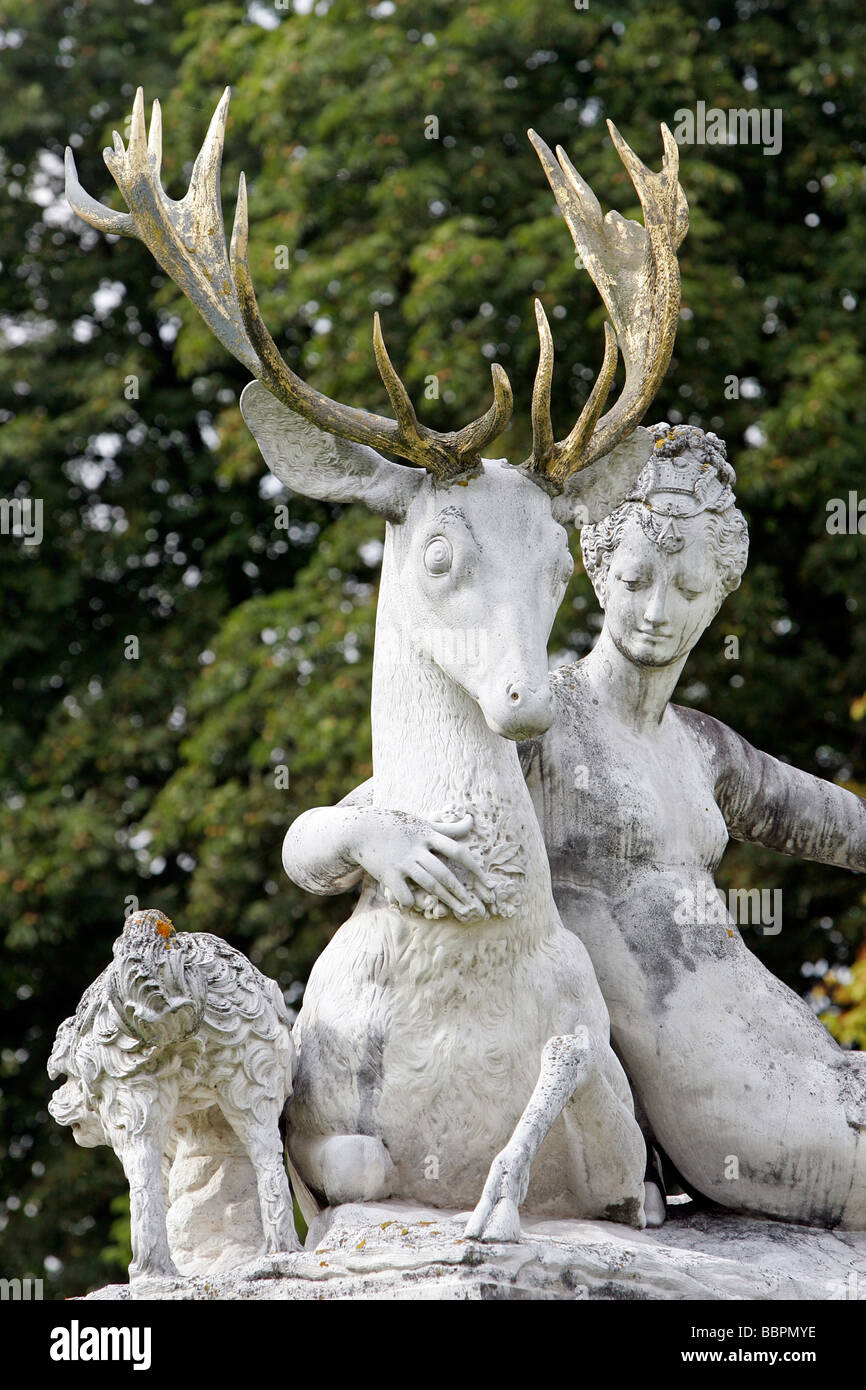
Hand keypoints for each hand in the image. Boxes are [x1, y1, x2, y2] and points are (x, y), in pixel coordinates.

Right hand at [350, 809, 493, 915]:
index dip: (475, 867)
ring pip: (428, 883)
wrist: (361, 829)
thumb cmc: (396, 826)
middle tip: (474, 907)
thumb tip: (471, 820)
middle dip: (461, 891)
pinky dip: (412, 901)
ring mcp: (402, 861)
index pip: (457, 851)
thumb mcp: (423, 822)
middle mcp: (417, 848)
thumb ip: (448, 826)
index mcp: (428, 835)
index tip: (488, 883)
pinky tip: (417, 907)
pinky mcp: (388, 872)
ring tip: (459, 911)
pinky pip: (404, 892)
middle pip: (444, 873)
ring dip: (446, 899)